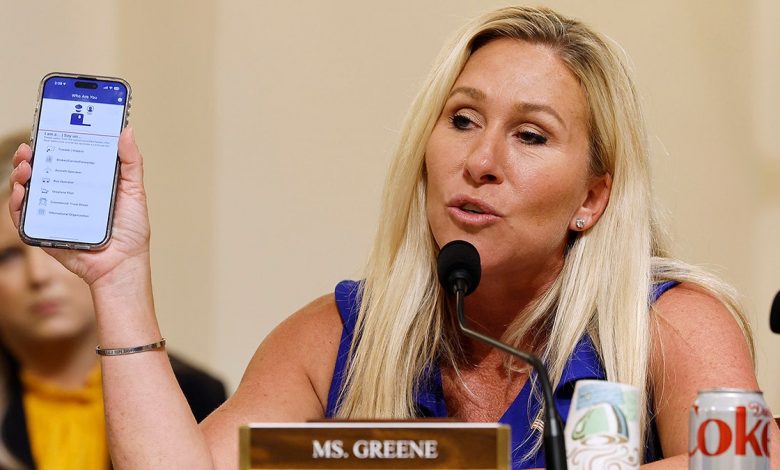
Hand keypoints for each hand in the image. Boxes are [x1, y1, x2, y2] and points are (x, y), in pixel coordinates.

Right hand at [8, 127, 151, 284]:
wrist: (123, 264)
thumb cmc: (131, 230)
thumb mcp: (134, 190)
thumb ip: (131, 161)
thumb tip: (127, 130)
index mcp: (84, 183)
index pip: (61, 158)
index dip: (49, 144)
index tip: (44, 130)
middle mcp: (65, 195)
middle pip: (38, 172)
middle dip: (27, 158)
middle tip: (28, 150)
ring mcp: (52, 213)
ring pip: (25, 191)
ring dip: (18, 176)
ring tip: (25, 169)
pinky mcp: (44, 232)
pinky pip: (23, 217)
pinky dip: (16, 204)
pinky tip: (21, 193)